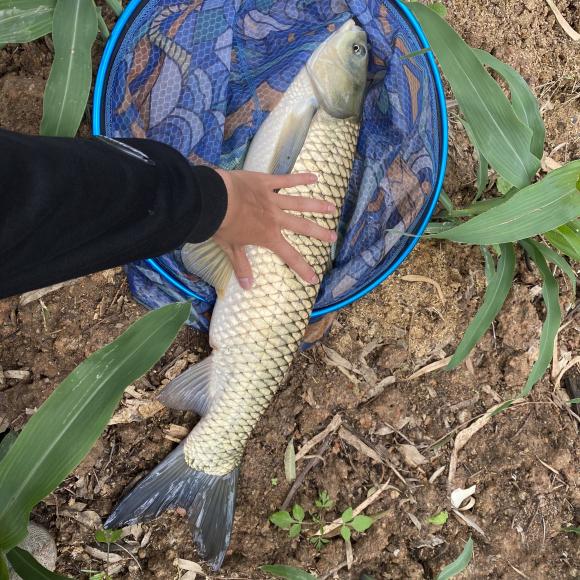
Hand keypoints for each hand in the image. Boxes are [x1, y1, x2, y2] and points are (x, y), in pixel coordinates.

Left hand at [213, 169, 336, 289]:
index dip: (303, 268)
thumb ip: (241, 266)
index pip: (289, 256)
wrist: (215, 201)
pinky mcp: (266, 183)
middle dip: (319, 233)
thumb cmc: (222, 226)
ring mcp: (273, 200)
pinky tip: (314, 177)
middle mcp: (276, 219)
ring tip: (332, 207)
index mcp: (268, 236)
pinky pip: (286, 180)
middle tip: (334, 237)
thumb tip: (247, 286)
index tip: (315, 278)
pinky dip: (300, 178)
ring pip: (300, 203)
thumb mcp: (231, 249)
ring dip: (317, 205)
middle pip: (302, 226)